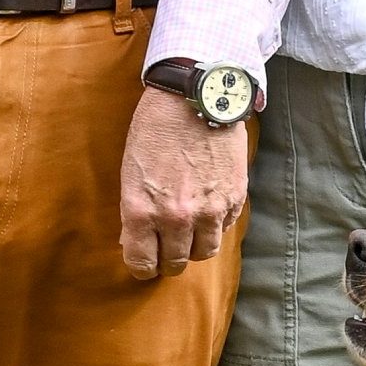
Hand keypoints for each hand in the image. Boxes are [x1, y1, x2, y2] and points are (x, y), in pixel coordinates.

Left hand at [120, 86, 248, 278]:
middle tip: (166, 251)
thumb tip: (136, 239)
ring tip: (189, 234)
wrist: (195, 98)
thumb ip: (135, 210)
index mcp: (142, 211)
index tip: (144, 262)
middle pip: (175, 263)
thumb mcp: (131, 171)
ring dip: (195, 247)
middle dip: (167, 261)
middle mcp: (176, 217)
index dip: (141, 267)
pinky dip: (215, 226)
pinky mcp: (234, 199)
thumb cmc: (155, 128)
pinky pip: (224, 229)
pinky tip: (207, 209)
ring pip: (204, 253)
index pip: (141, 263)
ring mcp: (209, 210)